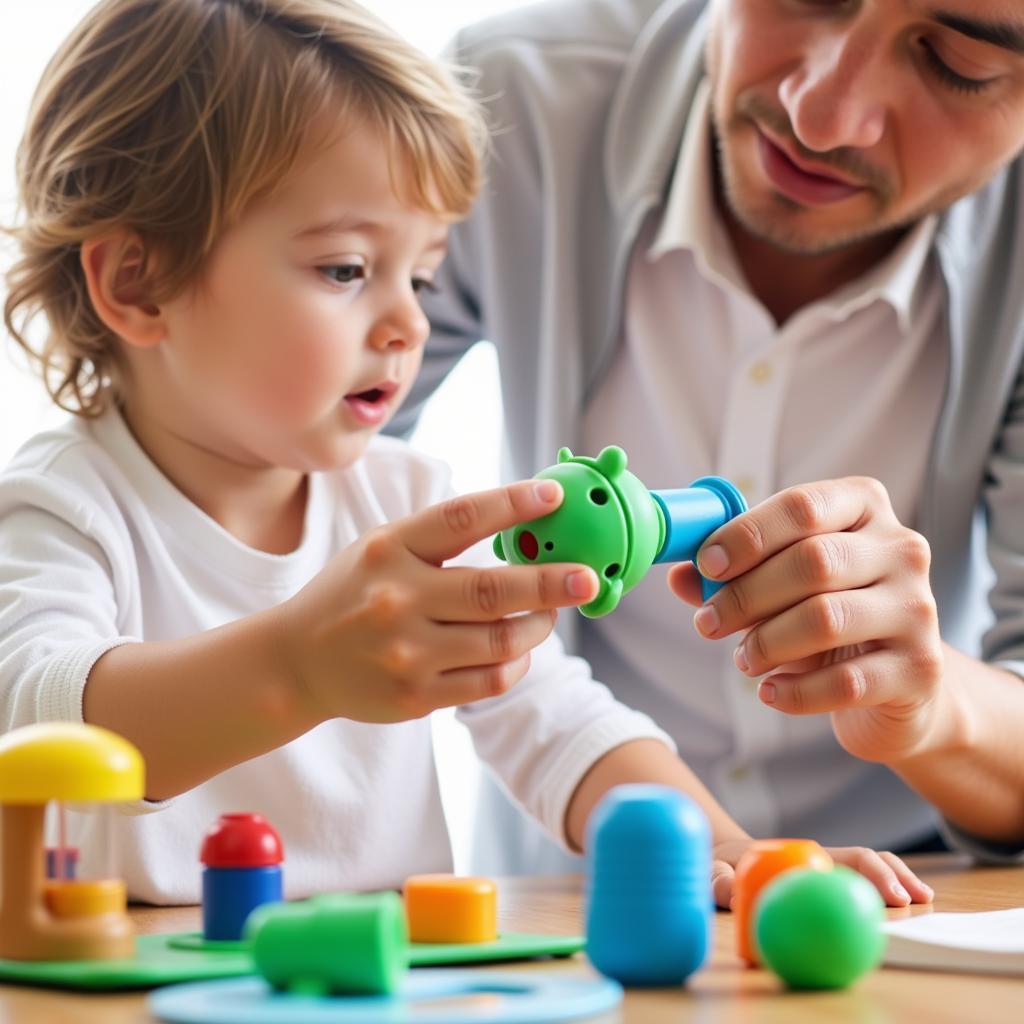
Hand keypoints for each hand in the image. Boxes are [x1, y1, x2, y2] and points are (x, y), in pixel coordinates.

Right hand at [278, 479, 598, 722]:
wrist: (296, 661)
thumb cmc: (352, 593)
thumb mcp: (382, 548)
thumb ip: (440, 537)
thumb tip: (525, 524)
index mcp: (390, 549)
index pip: (461, 518)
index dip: (512, 504)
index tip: (554, 498)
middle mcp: (397, 599)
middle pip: (493, 590)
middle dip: (551, 583)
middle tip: (587, 578)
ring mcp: (406, 652)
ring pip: (501, 640)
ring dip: (539, 625)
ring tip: (550, 613)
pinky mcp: (416, 696)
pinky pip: (489, 681)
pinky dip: (516, 663)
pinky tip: (519, 648)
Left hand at [668, 478, 946, 765]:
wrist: (898, 683)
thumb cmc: (826, 617)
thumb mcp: (779, 586)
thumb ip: (730, 575)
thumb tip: (680, 576)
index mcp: (864, 509)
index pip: (802, 507)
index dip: (746, 535)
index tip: (706, 565)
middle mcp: (902, 550)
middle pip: (813, 562)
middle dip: (745, 595)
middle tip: (708, 624)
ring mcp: (917, 609)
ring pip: (826, 619)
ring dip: (766, 642)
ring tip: (743, 659)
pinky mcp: (920, 669)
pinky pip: (845, 681)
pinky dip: (795, 691)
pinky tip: (771, 692)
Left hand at [709, 837, 933, 909]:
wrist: (726, 861)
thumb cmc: (722, 869)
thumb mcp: (715, 870)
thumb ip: (720, 879)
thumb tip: (733, 889)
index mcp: (799, 854)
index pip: (843, 857)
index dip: (870, 872)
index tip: (890, 896)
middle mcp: (819, 857)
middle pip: (863, 859)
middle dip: (892, 875)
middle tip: (916, 900)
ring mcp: (827, 868)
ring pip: (868, 867)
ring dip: (896, 879)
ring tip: (924, 898)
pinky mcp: (829, 882)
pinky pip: (859, 883)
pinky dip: (885, 889)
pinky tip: (907, 905)